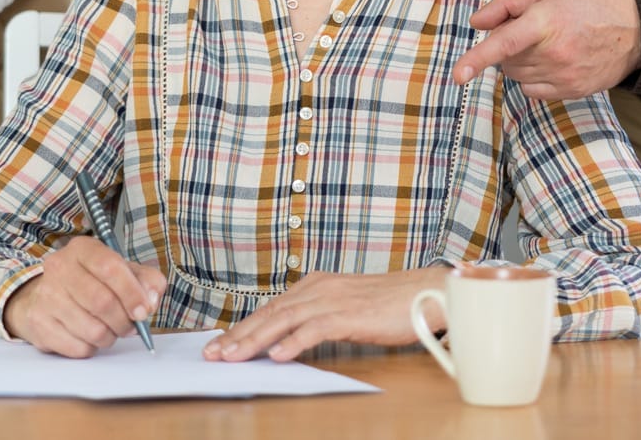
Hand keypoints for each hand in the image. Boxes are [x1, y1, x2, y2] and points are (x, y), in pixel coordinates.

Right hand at [4, 236, 167, 357]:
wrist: (44, 297)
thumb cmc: (91, 283)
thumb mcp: (122, 271)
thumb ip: (146, 281)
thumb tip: (151, 300)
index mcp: (83, 249)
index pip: (110, 267)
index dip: (132, 292)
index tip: (143, 311)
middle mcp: (59, 268)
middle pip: (102, 302)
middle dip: (124, 321)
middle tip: (130, 326)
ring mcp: (46, 296)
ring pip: (92, 330)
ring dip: (110, 336)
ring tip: (110, 330)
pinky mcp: (39, 324)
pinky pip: (78, 347)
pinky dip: (92, 347)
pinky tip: (89, 336)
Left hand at [203, 268, 448, 362]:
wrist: (427, 293)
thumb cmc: (391, 304)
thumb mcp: (347, 308)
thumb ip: (319, 318)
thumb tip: (291, 340)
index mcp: (316, 284)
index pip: (271, 307)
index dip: (243, 326)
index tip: (220, 344)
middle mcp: (319, 287)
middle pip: (270, 312)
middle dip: (239, 334)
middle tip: (213, 354)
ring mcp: (334, 299)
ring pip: (284, 320)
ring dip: (255, 340)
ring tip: (233, 357)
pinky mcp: (350, 314)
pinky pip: (315, 328)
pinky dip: (293, 342)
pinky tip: (278, 356)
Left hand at [452, 0, 640, 99]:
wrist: (636, 27)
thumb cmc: (589, 1)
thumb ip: (507, 5)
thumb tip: (475, 22)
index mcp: (547, 21)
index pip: (504, 44)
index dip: (477, 58)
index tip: (457, 74)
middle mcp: (555, 52)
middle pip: (507, 60)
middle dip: (508, 45)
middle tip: (532, 28)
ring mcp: (565, 75)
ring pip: (517, 76)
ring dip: (520, 61)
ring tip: (547, 41)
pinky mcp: (572, 92)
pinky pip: (534, 91)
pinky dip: (533, 77)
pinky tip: (553, 59)